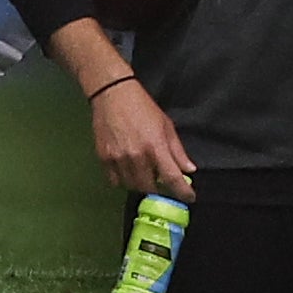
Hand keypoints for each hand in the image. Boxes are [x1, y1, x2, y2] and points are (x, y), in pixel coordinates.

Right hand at [92, 78, 196, 200]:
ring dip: (141, 184)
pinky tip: (128, 170)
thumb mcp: (166, 126)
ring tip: (144, 173)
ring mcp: (118, 159)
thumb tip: (189, 170)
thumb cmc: (142, 107)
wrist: (112, 95)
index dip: (183, 192)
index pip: (172, 178)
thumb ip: (177, 151)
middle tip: (161, 181)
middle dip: (159, 188)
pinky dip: (124, 180)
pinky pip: (115, 181)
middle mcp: (136, 156)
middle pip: (150, 187)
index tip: (189, 197)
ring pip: (132, 186)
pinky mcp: (104, 158)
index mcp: (155, 147)